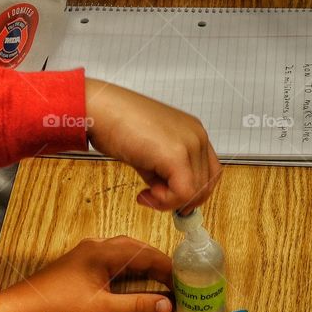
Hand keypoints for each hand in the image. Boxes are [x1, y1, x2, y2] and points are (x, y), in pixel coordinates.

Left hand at [0, 236, 173, 311]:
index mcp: (103, 251)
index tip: (181, 280)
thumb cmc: (58, 307)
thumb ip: (136, 305)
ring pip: (122, 253)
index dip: (166, 267)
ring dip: (142, 265)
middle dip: (156, 263)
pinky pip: (111, 260)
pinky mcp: (79, 266)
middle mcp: (96, 247)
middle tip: (174, 280)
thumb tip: (165, 304)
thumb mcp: (103, 309)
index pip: (144, 253)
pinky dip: (127, 269)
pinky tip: (130, 281)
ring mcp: (86, 255)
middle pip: (135, 248)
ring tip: (158, 280)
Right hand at [84, 78, 222, 211]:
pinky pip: (183, 193)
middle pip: (205, 185)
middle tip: (153, 198)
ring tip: (146, 192)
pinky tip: (146, 193)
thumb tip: (169, 196)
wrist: (100, 109)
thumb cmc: (118, 123)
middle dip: (179, 200)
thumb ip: (165, 171)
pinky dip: (165, 201)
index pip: (210, 172)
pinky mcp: (177, 155)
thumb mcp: (151, 150)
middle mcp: (197, 136)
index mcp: (194, 132)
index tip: (170, 198)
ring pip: (196, 192)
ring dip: (169, 201)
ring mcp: (190, 144)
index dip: (192, 192)